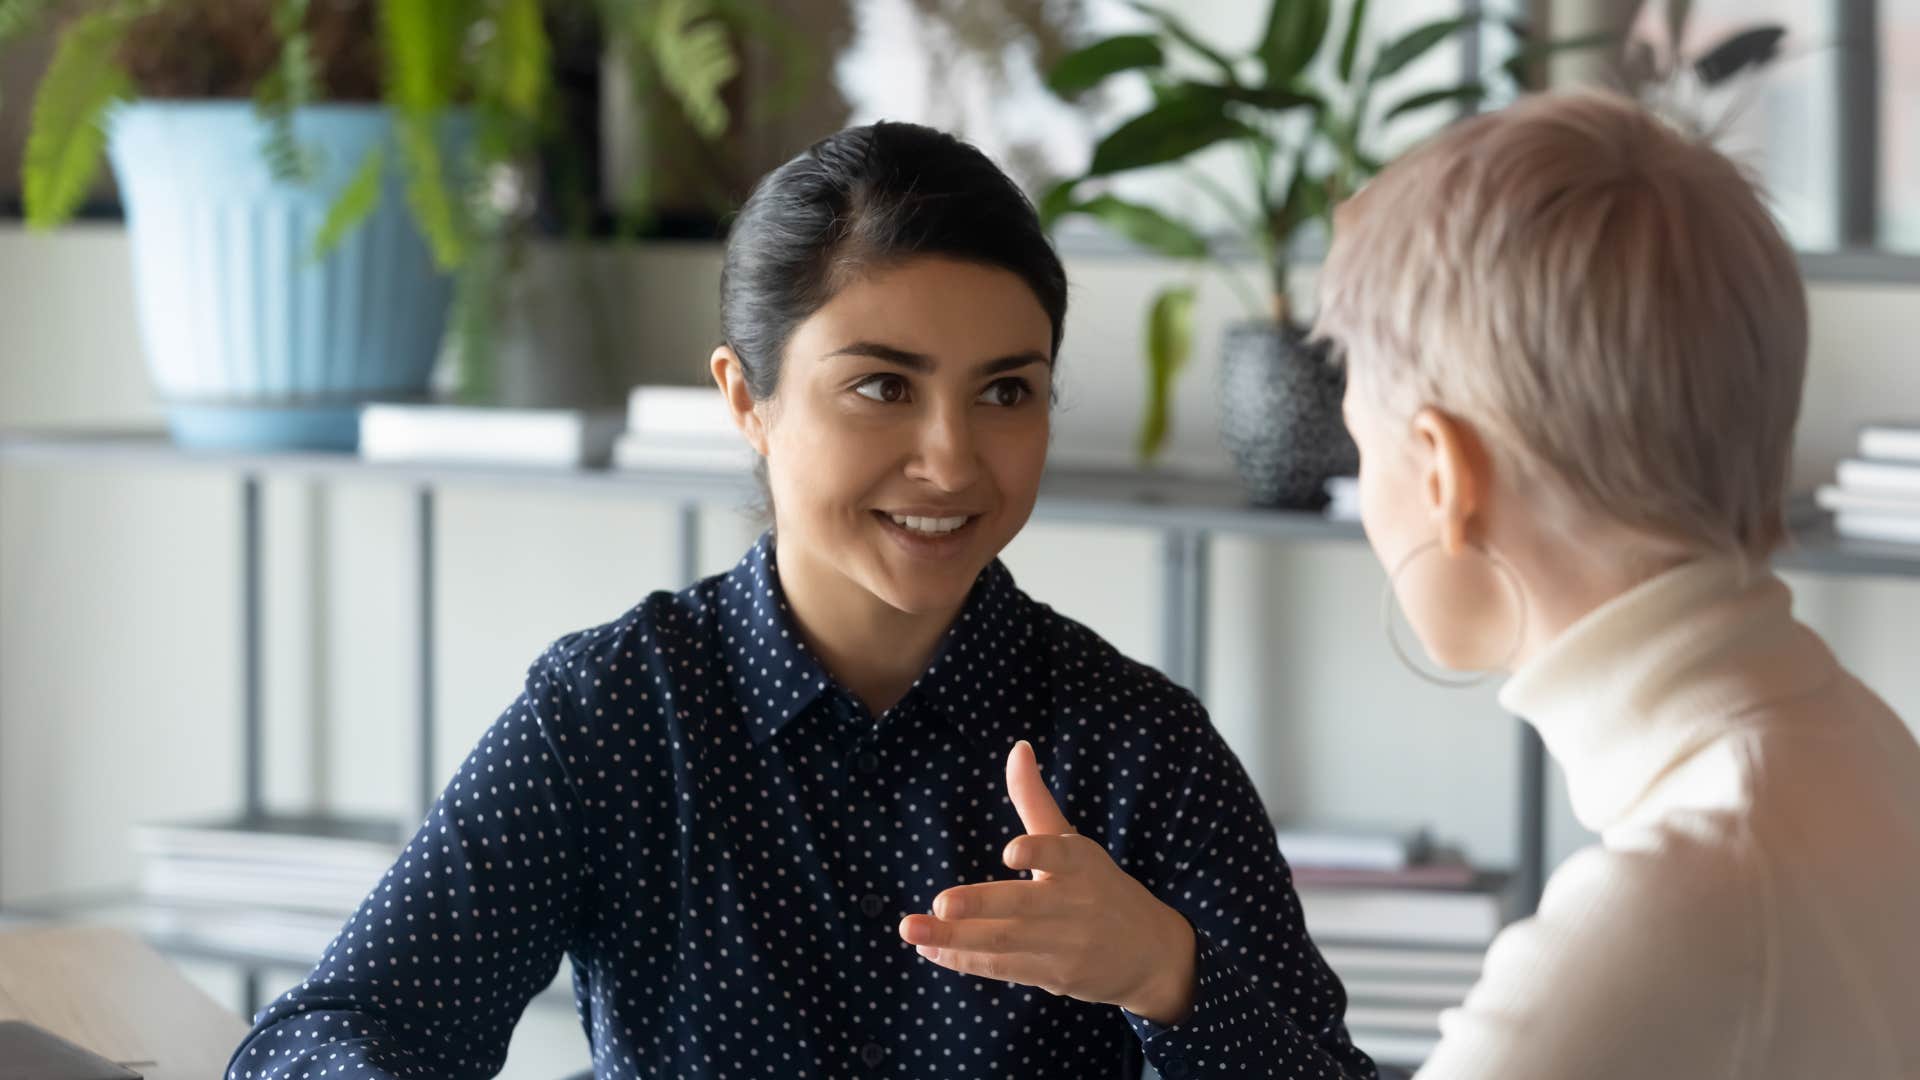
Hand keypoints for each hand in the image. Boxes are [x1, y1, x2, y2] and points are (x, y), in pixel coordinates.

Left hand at [898, 739, 1196, 1024]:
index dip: (1038, 852)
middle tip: (940, 904)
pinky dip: (965, 961)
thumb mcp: (1075, 844)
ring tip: (912, 930)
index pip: (1061, 853)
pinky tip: (930, 951)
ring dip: (954, 939)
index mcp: (1080, 863)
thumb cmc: (1099, 888)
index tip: (1011, 851)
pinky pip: (1004, 968)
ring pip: (1004, 943)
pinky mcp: (1054, 976)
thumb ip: (1036, 800)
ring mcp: (1064, 945)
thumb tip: (1017, 748)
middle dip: (980, 905)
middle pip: (1023, 905)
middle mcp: (1074, 904)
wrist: (1152, 955)